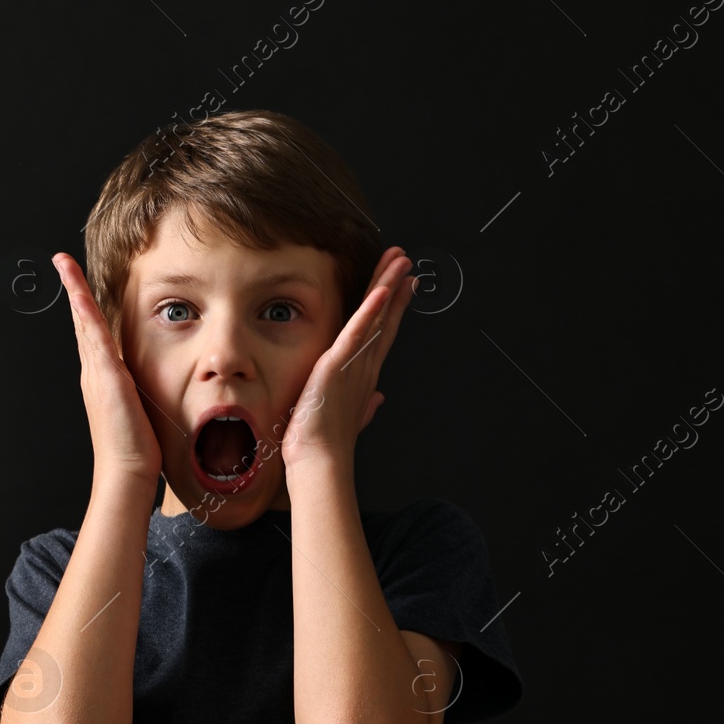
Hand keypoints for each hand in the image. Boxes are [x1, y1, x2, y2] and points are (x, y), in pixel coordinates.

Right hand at [51, 253, 162, 489]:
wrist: (127, 471)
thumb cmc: (136, 451)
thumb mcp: (138, 412)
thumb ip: (138, 394)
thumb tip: (147, 388)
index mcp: (102, 380)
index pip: (92, 335)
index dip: (86, 309)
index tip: (81, 288)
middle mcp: (94, 373)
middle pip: (81, 321)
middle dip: (73, 289)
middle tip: (63, 262)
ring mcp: (97, 372)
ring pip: (83, 321)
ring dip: (74, 289)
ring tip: (64, 263)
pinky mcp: (106, 375)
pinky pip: (93, 335)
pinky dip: (85, 311)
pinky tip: (78, 291)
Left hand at [279, 246, 415, 474]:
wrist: (320, 463)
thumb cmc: (327, 445)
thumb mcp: (349, 420)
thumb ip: (365, 406)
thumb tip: (378, 400)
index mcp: (364, 377)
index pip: (382, 333)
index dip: (392, 307)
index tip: (402, 285)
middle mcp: (365, 367)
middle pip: (384, 318)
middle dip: (394, 286)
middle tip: (404, 260)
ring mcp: (355, 364)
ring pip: (375, 317)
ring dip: (387, 286)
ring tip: (398, 261)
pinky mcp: (338, 365)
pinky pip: (357, 331)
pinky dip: (370, 310)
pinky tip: (381, 290)